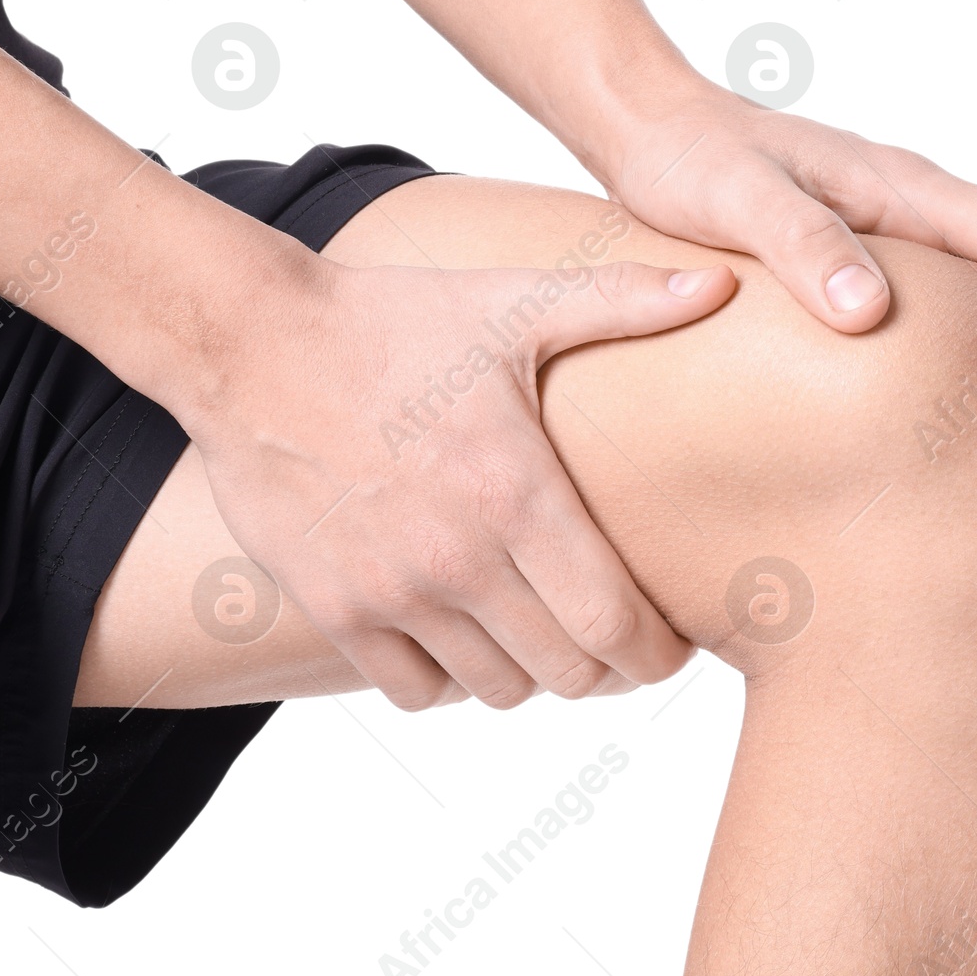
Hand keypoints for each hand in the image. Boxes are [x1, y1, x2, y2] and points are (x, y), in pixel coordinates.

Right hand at [184, 252, 736, 709]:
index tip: (670, 644)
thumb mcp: (511, 305)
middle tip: (614, 640)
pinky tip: (464, 636)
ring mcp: (391, 592)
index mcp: (516, 491)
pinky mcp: (334, 608)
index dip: (658, 653)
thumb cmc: (392, 321)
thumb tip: (722, 284)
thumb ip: (624, 301)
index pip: (615, 626)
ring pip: (497, 689)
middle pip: (567, 672)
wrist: (254, 342)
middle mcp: (458, 557)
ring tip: (540, 633)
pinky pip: (415, 691)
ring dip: (532, 672)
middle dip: (607, 667)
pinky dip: (451, 679)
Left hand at [593, 71, 976, 405]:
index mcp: (907, 189)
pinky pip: (941, 295)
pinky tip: (949, 394)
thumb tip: (871, 314)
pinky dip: (972, 341)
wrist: (646, 128)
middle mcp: (911, 204)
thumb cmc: (690, 162)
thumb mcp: (741, 200)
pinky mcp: (852, 248)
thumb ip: (803, 246)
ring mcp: (886, 226)